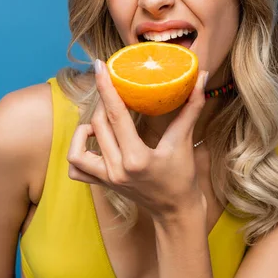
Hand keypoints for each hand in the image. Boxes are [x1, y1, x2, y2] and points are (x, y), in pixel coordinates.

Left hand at [67, 61, 207, 219]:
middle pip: (98, 125)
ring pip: (78, 149)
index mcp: (137, 158)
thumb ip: (191, 107)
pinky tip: (94, 140)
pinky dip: (79, 151)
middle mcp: (117, 170)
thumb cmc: (183, 177)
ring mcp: (107, 180)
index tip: (100, 66)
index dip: (106, 88)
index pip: (116, 115)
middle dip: (102, 102)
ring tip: (101, 120)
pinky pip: (77, 168)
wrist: (176, 211)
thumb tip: (200, 77)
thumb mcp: (185, 141)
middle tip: (112, 88)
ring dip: (86, 130)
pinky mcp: (102, 185)